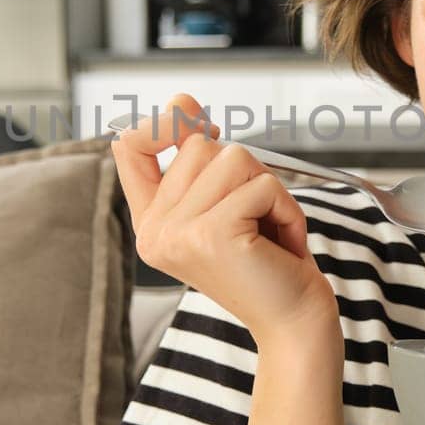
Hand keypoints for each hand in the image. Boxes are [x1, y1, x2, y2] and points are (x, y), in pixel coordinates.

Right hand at [109, 93, 336, 349]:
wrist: (295, 324)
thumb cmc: (268, 263)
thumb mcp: (224, 205)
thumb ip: (199, 159)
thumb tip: (183, 101)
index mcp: (151, 224)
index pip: (129, 146)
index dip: (165, 122)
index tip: (205, 127)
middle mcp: (154, 231)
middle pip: (198, 144)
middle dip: (244, 172)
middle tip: (257, 219)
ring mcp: (178, 234)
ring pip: (231, 157)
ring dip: (268, 188)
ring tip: (270, 230)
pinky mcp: (212, 235)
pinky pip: (262, 184)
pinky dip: (286, 208)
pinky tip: (284, 244)